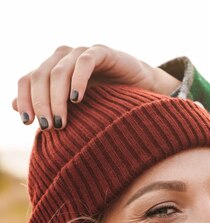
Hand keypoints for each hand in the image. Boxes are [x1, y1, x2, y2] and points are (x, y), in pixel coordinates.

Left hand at [12, 45, 180, 129]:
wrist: (140, 91)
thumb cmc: (105, 102)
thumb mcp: (73, 108)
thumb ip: (46, 106)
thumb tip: (13, 106)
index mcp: (51, 70)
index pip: (28, 80)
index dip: (25, 99)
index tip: (27, 123)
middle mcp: (62, 58)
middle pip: (40, 77)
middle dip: (41, 104)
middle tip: (49, 127)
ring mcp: (80, 53)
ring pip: (58, 72)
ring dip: (56, 98)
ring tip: (61, 122)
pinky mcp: (101, 52)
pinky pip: (84, 63)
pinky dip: (78, 81)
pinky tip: (77, 100)